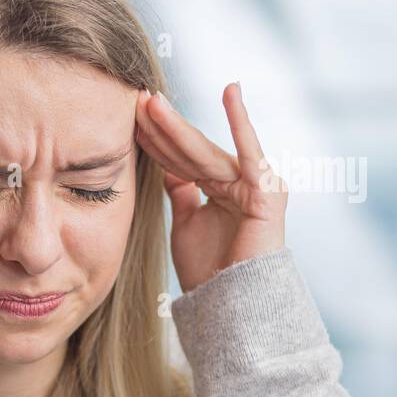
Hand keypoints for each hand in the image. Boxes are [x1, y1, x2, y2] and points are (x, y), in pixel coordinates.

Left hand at [135, 82, 286, 293]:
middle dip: (161, 127)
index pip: (180, 159)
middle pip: (190, 150)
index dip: (155, 140)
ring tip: (152, 103)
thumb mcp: (186, 224)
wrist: (230, 307)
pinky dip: (241, 120)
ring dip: (176, 126)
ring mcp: (254, 184)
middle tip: (136, 99)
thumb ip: (181, 192)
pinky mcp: (266, 191)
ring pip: (205, 151)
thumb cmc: (208, 273)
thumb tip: (169, 168)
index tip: (130, 117)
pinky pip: (250, 151)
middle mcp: (237, 182)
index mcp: (218, 190)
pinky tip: (230, 89)